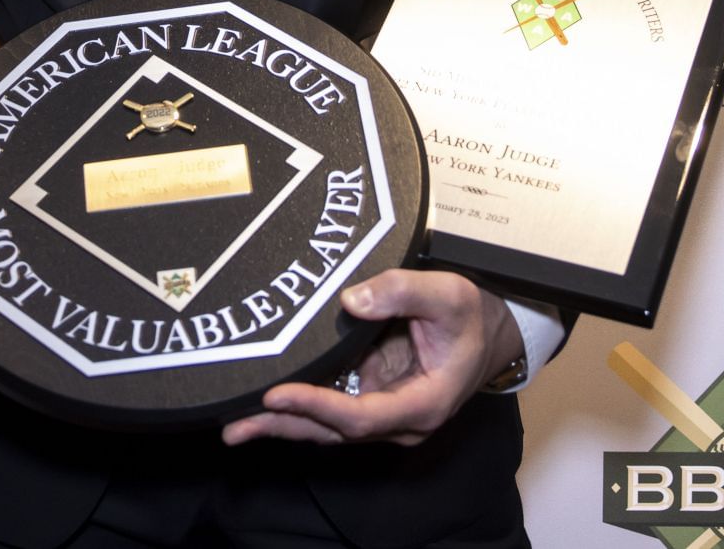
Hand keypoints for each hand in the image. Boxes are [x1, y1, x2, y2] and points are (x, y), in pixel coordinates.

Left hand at [220, 269, 522, 446]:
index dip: (316, 406)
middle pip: (333, 431)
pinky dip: (297, 404)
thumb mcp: (448, 294)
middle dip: (284, 426)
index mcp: (423, 404)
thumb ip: (401, 292)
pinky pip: (329, 406)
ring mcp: (383, 410)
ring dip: (282, 422)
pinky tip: (261, 401)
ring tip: (233, 423)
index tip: (276, 393)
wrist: (489, 331)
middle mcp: (399, 420)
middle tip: (233, 426)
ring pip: (326, 425)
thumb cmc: (471, 315)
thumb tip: (350, 301)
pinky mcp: (371, 395)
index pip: (360, 417)